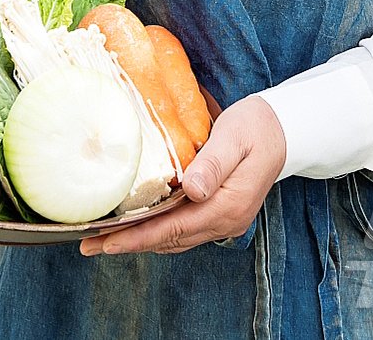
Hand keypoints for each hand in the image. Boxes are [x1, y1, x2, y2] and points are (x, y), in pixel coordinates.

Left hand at [79, 97, 285, 256]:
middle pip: (168, 240)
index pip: (173, 229)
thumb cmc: (256, 127)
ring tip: (105, 238)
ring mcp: (222, 219)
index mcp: (226, 206)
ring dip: (140, 239)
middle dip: (129, 243)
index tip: (106, 243)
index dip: (137, 238)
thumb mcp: (234, 138)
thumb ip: (213, 164)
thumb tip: (192, 190)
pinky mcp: (219, 211)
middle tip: (89, 244)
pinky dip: (158, 231)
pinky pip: (183, 229)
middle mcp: (223, 221)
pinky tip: (140, 224)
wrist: (283, 130)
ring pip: (174, 238)